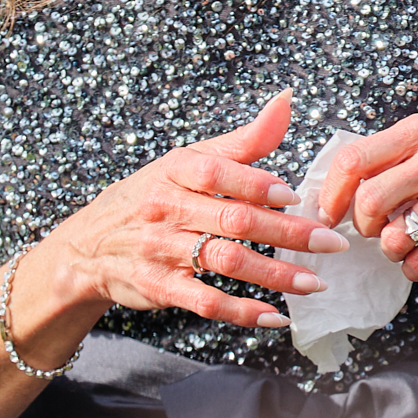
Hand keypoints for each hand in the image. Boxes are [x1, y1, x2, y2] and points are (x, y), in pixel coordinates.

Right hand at [53, 91, 345, 330]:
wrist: (88, 245)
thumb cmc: (153, 195)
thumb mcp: (188, 161)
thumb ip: (243, 140)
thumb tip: (286, 101)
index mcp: (175, 171)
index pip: (216, 172)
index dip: (255, 184)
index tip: (294, 196)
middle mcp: (166, 208)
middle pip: (232, 220)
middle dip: (286, 232)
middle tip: (330, 242)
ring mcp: (161, 250)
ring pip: (225, 262)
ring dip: (274, 274)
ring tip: (315, 282)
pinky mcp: (159, 287)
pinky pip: (205, 301)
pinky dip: (242, 311)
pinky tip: (275, 316)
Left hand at [316, 115, 417, 281]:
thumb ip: (391, 158)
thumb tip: (336, 193)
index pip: (355, 159)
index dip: (333, 192)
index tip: (329, 212)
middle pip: (370, 202)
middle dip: (363, 226)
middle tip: (374, 230)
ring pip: (396, 237)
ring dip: (393, 249)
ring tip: (406, 242)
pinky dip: (416, 266)